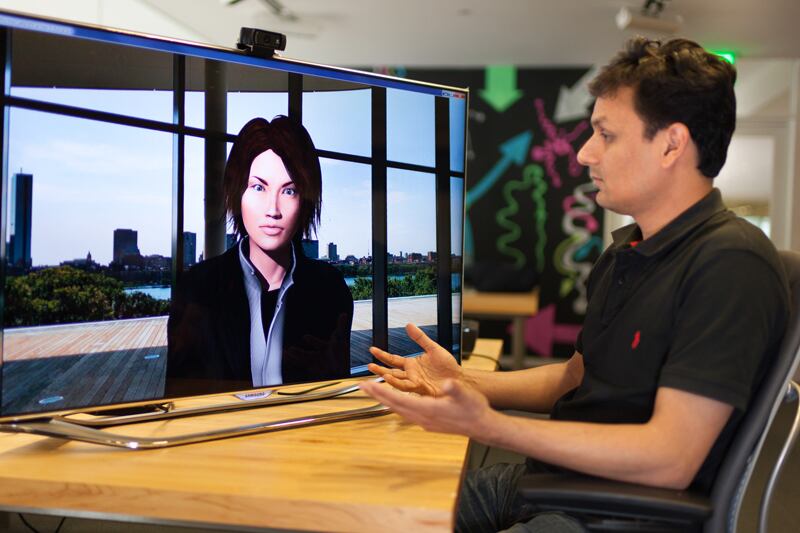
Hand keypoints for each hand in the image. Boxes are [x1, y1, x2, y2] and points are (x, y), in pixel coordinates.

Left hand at [360, 378, 495, 438]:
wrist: (481, 426)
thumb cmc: (474, 410)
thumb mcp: (465, 395)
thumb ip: (454, 389)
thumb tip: (447, 384)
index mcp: (428, 409)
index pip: (398, 400)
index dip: (381, 392)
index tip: (367, 385)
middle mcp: (423, 418)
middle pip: (393, 405)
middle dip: (377, 395)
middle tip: (362, 386)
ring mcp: (425, 422)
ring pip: (399, 410)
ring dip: (386, 400)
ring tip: (375, 392)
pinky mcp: (429, 423)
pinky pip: (407, 413)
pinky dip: (397, 405)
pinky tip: (396, 401)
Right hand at [367, 323, 461, 396]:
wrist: (460, 379)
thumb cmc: (448, 367)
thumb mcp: (433, 348)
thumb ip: (420, 338)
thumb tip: (409, 325)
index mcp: (412, 365)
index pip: (393, 360)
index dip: (382, 355)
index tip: (372, 349)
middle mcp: (411, 375)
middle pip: (391, 372)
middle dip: (379, 369)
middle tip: (369, 366)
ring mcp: (415, 383)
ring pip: (396, 380)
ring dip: (386, 376)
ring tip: (377, 372)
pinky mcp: (421, 389)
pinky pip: (407, 386)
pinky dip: (398, 383)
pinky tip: (391, 379)